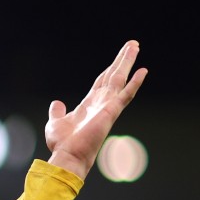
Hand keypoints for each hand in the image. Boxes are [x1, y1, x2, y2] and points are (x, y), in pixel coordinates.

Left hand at [46, 40, 146, 179]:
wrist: (67, 155)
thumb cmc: (63, 143)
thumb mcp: (56, 122)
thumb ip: (58, 111)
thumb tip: (56, 103)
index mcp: (90, 104)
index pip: (102, 82)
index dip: (110, 69)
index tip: (119, 58)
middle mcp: (101, 103)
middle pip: (114, 76)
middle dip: (122, 60)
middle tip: (133, 44)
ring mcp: (108, 106)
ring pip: (120, 79)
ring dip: (127, 62)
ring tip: (134, 46)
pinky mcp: (111, 111)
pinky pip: (125, 94)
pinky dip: (134, 82)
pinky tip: (143, 71)